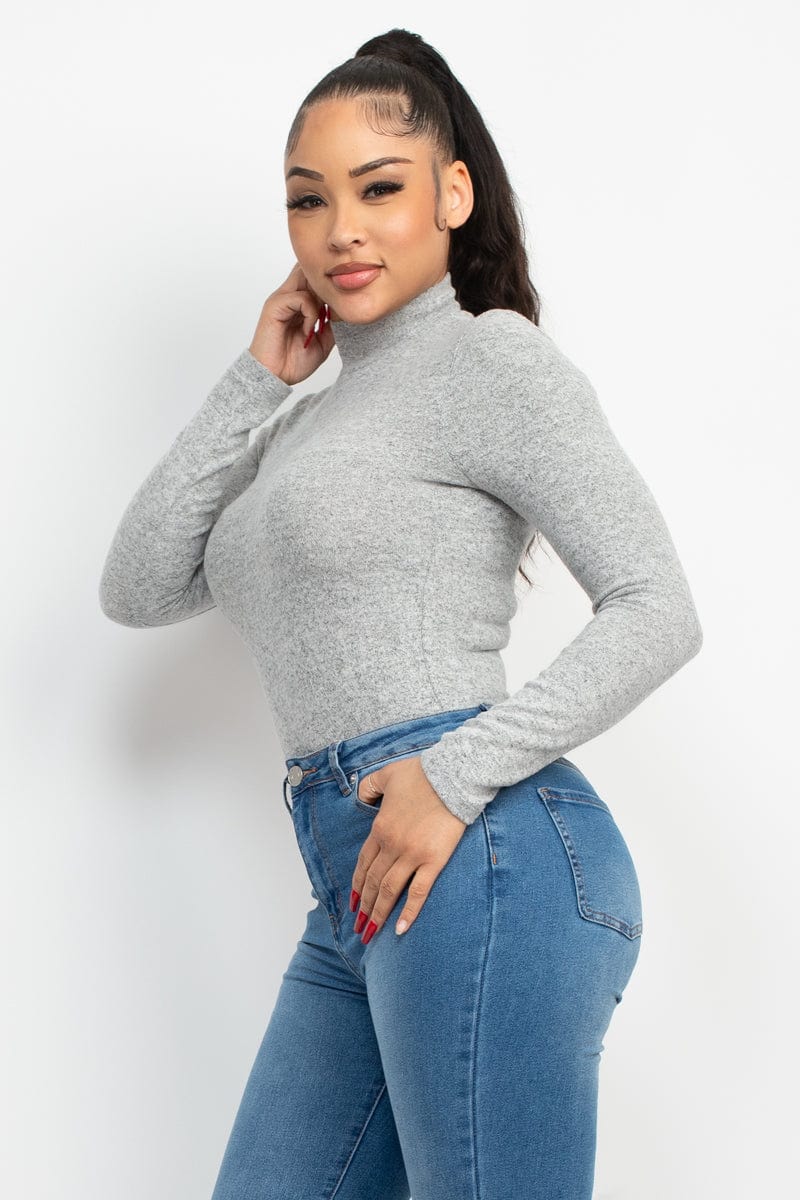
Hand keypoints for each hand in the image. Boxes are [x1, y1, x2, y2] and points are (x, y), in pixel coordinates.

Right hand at [248, 260, 334, 385]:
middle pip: (309, 270)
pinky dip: (310, 313)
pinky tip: (307, 330)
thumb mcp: (322, 342)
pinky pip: (301, 298)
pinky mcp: (275, 305)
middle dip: (326, 285)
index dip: (329, 284)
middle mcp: (289, 296)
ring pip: (307, 279)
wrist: (275, 377)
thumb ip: (332, 325)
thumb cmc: (293, 362)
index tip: (340, 304)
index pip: (313, 278)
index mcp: (298, 303)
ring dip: (320, 300)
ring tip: (319, 324)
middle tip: (333, 308)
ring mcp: (281, 299)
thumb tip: (344, 312)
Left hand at [350, 756, 467, 944]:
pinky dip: (408, 912)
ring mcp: (412, 855)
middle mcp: (391, 845)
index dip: (357, 885)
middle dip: (363, 906)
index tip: (353, 902)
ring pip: (389, 891)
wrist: (452, 776)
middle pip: (372, 882)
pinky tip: (400, 929)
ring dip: (377, 914)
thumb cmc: (422, 774)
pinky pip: (418, 892)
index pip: (363, 863)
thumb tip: (359, 797)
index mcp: (379, 828)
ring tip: (370, 933)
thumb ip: (368, 787)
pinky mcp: (433, 860)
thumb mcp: (385, 774)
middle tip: (358, 926)